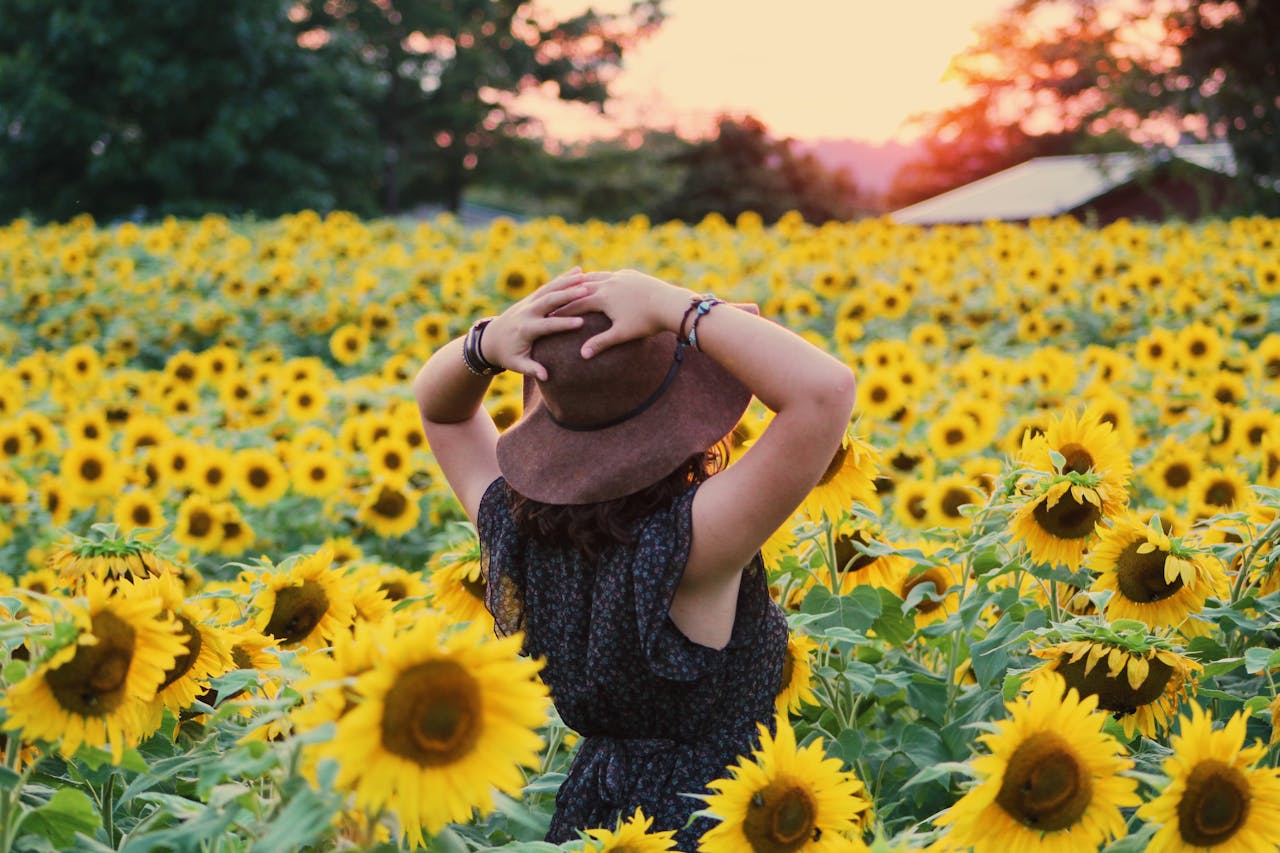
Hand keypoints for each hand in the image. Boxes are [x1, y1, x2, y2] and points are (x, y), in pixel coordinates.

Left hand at [482, 267, 608, 379]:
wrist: (491, 339)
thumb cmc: (507, 355)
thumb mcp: (516, 364)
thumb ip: (531, 369)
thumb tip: (545, 377)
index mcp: (525, 329)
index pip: (547, 325)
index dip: (563, 324)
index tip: (581, 322)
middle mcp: (527, 312)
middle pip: (548, 301)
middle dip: (567, 295)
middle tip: (586, 290)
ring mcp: (528, 302)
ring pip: (549, 289)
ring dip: (567, 282)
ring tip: (586, 276)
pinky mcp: (531, 298)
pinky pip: (548, 286)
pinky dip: (563, 278)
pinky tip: (578, 271)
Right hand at [554, 269, 693, 358]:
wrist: (670, 303)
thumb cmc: (646, 322)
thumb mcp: (622, 334)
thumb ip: (601, 343)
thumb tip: (583, 356)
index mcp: (602, 297)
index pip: (575, 304)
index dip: (561, 310)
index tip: (548, 315)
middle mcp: (608, 283)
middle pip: (581, 288)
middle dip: (568, 295)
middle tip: (555, 298)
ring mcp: (619, 276)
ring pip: (596, 277)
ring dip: (583, 282)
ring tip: (573, 286)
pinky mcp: (630, 274)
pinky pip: (610, 274)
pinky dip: (601, 277)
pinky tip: (600, 280)